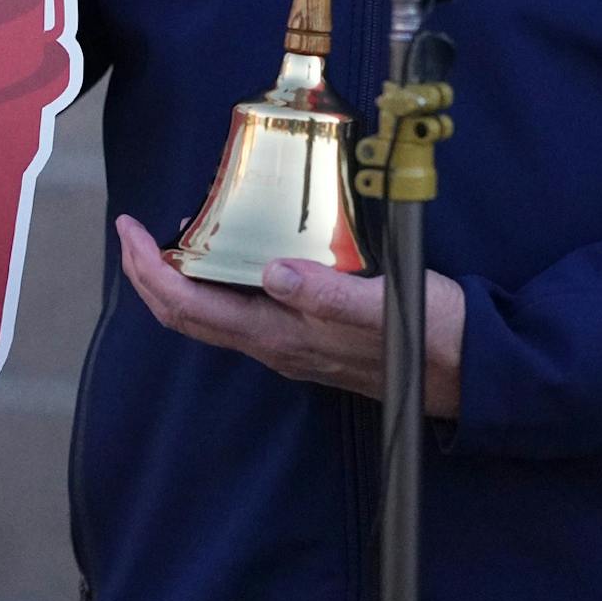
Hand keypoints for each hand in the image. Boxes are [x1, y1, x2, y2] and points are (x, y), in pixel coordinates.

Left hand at [117, 214, 463, 417]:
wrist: (474, 372)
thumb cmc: (432, 338)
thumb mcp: (385, 307)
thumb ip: (328, 294)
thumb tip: (272, 272)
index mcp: (281, 337)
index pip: (190, 307)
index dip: (148, 270)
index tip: (128, 228)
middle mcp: (276, 346)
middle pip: (187, 315)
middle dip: (148, 273)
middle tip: (131, 228)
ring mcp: (291, 344)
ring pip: (213, 314)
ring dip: (181, 276)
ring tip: (172, 231)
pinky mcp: (310, 334)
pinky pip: (243, 309)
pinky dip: (219, 279)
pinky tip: (233, 249)